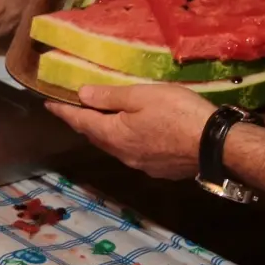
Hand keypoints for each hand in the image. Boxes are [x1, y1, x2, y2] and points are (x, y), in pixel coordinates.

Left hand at [44, 83, 215, 178]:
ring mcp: (142, 164)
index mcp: (114, 134)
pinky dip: (126, 141)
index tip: (48, 104)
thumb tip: (81, 95)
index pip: (80, 121)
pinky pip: (134, 153)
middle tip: (74, 109)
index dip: (64, 111)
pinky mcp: (160, 169)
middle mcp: (122, 154)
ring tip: (101, 119)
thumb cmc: (178, 113)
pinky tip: (134, 135)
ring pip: (115, 146)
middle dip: (83, 122)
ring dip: (104, 133)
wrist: (216, 145)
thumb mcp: (142, 96)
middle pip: (96, 136)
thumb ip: (110, 96)